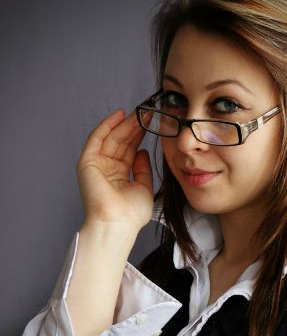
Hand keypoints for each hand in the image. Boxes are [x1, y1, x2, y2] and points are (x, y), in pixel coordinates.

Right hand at [76, 108, 153, 230]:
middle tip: (145, 112)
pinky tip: (119, 115)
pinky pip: (96, 139)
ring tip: (138, 112)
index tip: (150, 123)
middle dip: (133, 127)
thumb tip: (142, 151)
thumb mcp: (144, 187)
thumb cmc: (130, 214)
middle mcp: (107, 170)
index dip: (139, 136)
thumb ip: (143, 169)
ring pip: (111, 138)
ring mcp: (96, 165)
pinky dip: (106, 126)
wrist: (117, 223)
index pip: (129, 151)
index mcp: (119, 177)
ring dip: (123, 124)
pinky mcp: (87, 162)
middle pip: (120, 142)